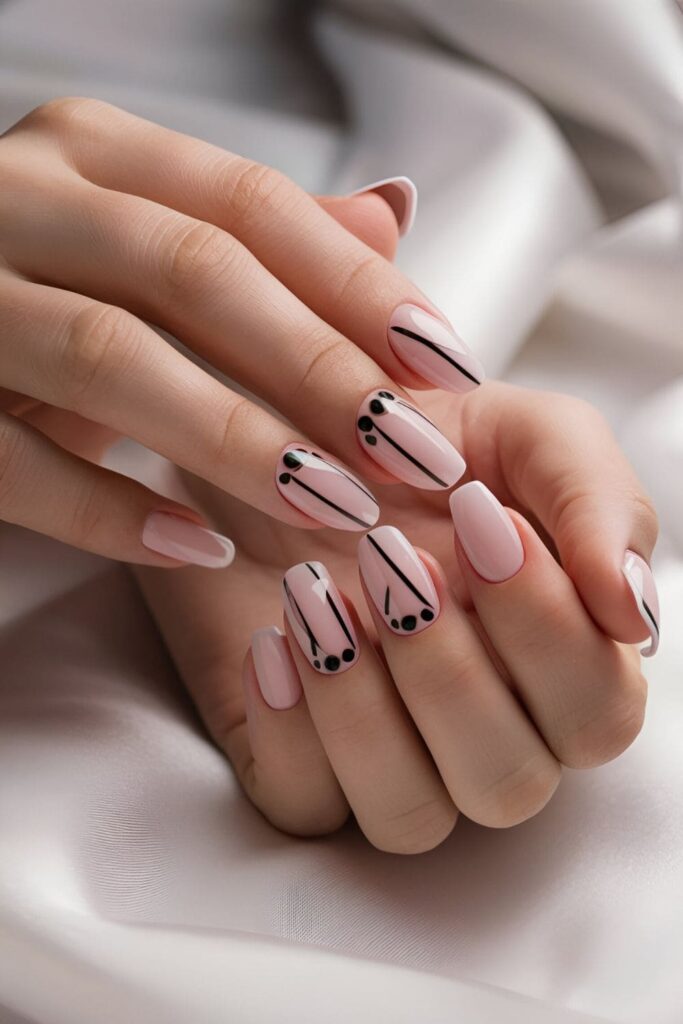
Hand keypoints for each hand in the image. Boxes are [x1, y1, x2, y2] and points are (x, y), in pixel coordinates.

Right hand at [0, 97, 480, 561]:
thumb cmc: (44, 290)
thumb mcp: (144, 249)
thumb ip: (258, 238)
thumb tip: (392, 214)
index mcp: (92, 154)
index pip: (251, 206)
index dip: (358, 289)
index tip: (450, 370)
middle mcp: (23, 199)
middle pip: (196, 272)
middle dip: (320, 367)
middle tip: (416, 455)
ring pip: (112, 357)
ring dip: (238, 441)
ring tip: (339, 509)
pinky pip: (17, 459)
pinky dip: (112, 511)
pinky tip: (202, 548)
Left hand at [135, 381, 659, 852]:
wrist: (297, 435)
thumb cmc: (427, 449)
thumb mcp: (528, 435)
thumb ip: (598, 503)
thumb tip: (633, 612)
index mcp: (560, 663)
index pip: (596, 714)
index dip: (545, 630)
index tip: (481, 516)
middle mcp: (485, 727)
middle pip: (508, 784)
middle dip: (449, 675)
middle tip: (390, 555)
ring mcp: (393, 752)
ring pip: (409, 819)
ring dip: (364, 712)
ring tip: (313, 593)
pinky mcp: (302, 759)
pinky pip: (305, 806)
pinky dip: (289, 732)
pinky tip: (273, 641)